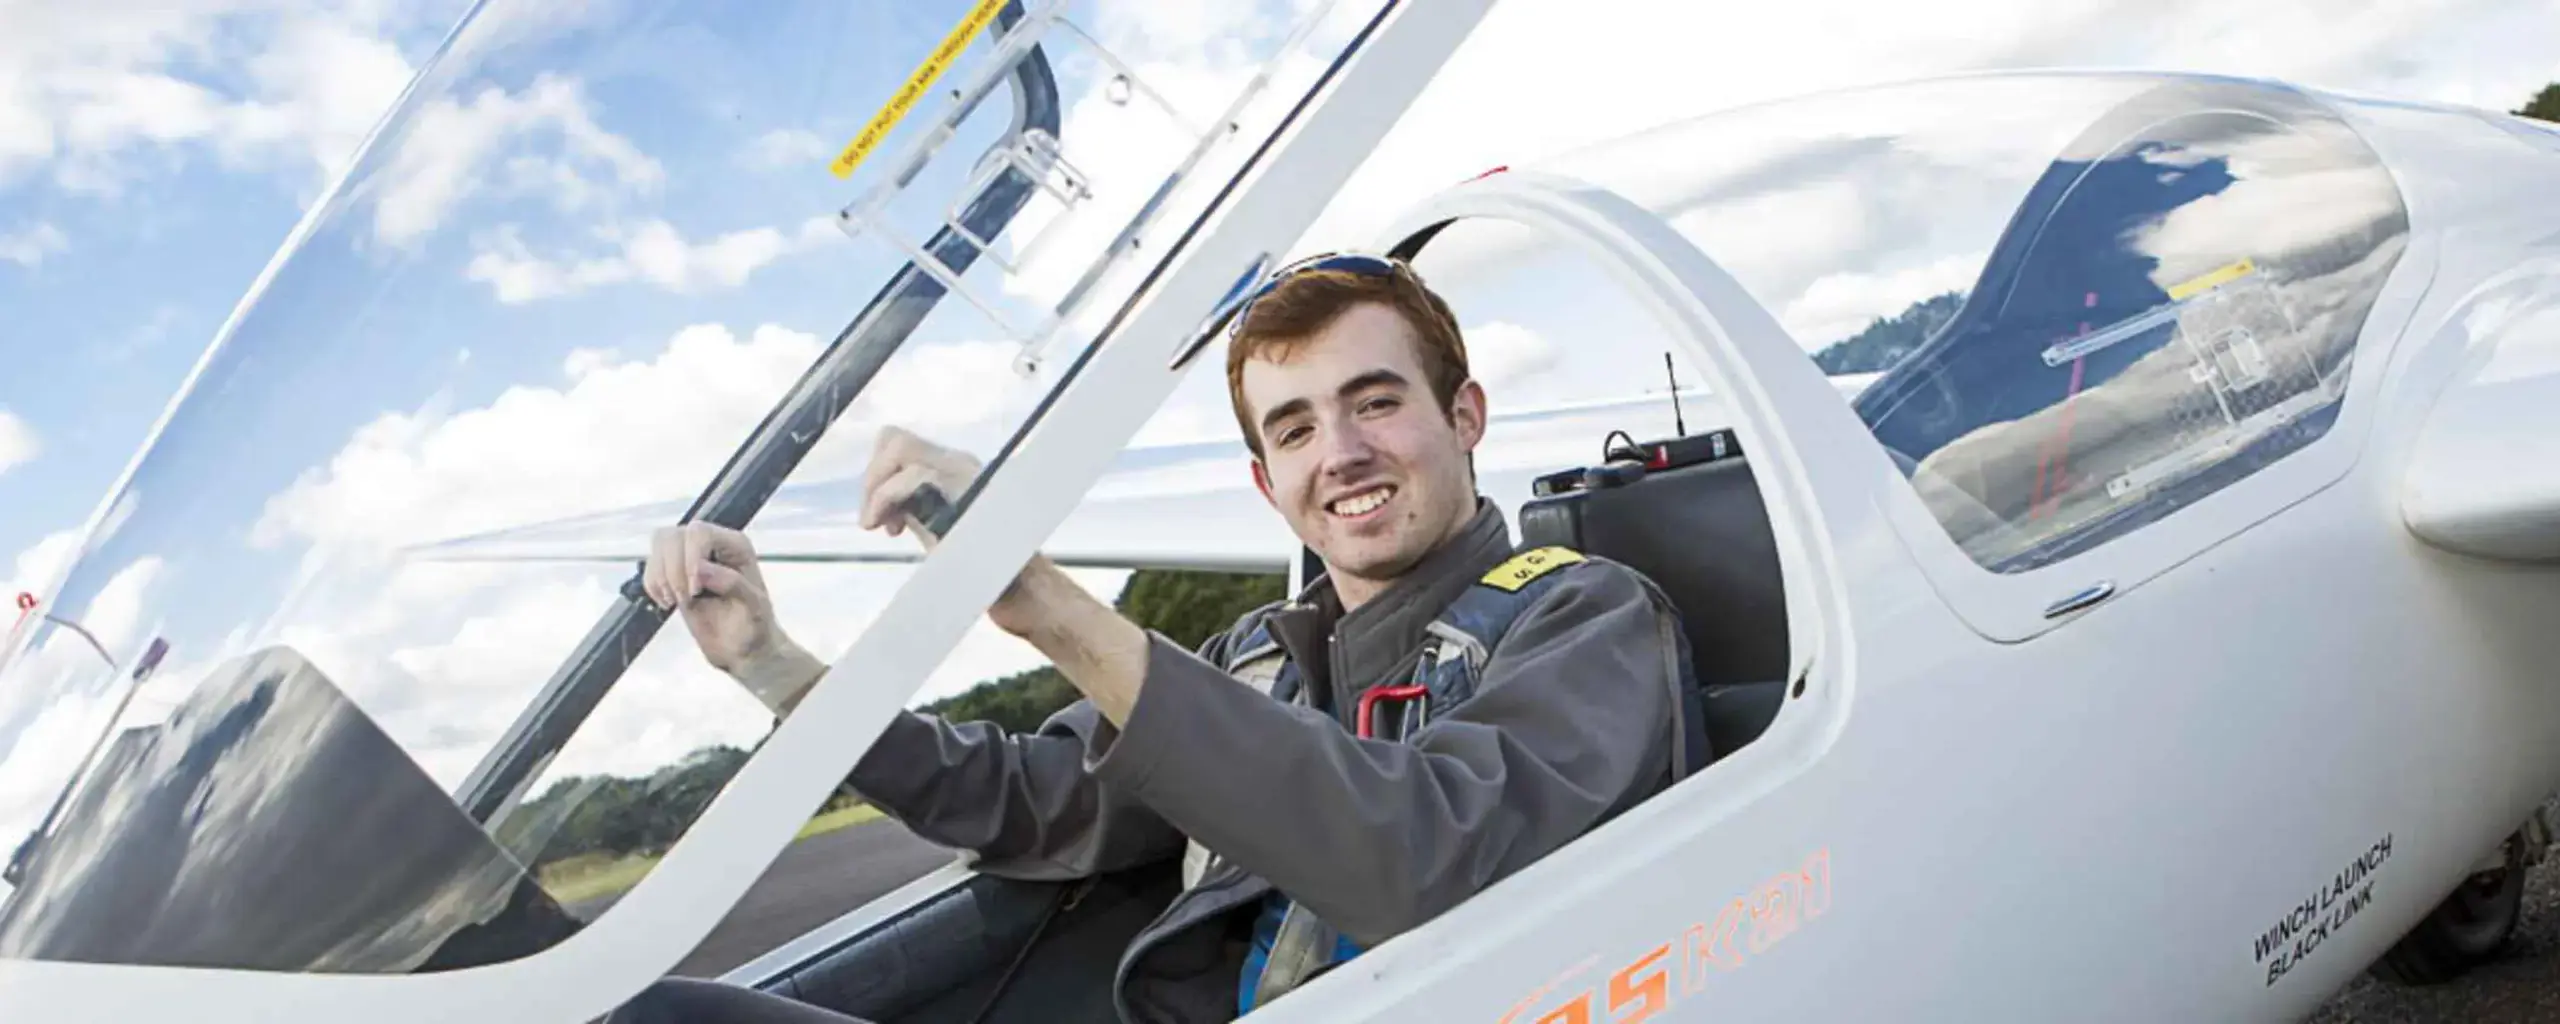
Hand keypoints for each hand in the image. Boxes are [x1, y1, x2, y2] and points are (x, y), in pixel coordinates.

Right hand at [643, 522, 816, 710]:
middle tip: (684, 600)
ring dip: (660, 577)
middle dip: (672, 571)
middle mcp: (712, 543)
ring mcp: (690, 555)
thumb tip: (700, 569)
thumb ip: (733, 584)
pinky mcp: (674, 571)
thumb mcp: (755, 608)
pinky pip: (650, 565)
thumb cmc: (754, 627)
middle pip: (672, 536)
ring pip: (659, 545)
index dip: (689, 560)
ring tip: (676, 601)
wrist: (742, 648)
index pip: (699, 533)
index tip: (694, 592)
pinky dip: (653, 585)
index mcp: (735, 545)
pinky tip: (668, 602)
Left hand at [859, 425, 1049, 636]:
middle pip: (894, 438)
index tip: (882, 520)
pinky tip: (892, 530)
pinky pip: (912, 477)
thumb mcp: (941, 532)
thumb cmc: (985, 571)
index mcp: (955, 470)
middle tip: (872, 521)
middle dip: (871, 477)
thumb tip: (881, 504)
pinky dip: (887, 499)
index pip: (901, 446)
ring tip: (875, 523)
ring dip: (875, 486)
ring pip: (899, 448)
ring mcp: (963, 474)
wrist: (1024, 593)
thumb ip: (916, 511)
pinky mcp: (964, 491)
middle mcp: (960, 464)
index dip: (878, 476)